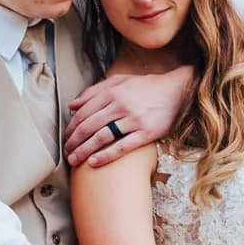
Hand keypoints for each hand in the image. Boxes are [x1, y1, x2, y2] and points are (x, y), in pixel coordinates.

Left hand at [66, 68, 194, 167]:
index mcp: (112, 92)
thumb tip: (72, 106)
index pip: (84, 112)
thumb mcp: (119, 81)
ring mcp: (133, 120)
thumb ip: (94, 91)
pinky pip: (122, 147)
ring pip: (101, 137)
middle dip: (73, 142)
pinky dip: (105, 156)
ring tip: (74, 160)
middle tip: (66, 153)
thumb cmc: (146, 87)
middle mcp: (120, 105)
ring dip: (84, 151)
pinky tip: (93, 163)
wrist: (177, 91)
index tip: (66, 138)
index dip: (71, 127)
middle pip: (89, 126)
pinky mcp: (146, 133)